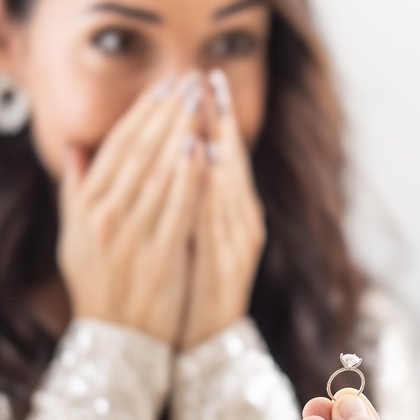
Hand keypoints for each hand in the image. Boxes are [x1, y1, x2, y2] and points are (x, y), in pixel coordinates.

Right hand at [59, 72, 205, 344]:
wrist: (115, 340)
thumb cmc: (96, 284)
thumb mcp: (73, 236)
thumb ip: (75, 190)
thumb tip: (75, 147)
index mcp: (86, 208)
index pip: (117, 148)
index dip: (142, 113)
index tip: (164, 86)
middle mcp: (106, 219)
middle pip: (139, 153)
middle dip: (166, 113)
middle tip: (188, 81)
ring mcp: (132, 238)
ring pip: (159, 175)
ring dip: (180, 134)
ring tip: (199, 103)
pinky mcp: (160, 258)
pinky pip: (178, 210)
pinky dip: (190, 178)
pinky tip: (204, 150)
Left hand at [179, 69, 265, 349]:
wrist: (204, 342)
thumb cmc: (191, 287)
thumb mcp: (187, 236)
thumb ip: (185, 197)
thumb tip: (178, 153)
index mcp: (229, 211)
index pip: (222, 154)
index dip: (214, 116)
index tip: (203, 79)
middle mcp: (241, 221)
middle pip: (233, 161)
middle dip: (221, 117)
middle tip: (210, 77)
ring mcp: (239, 241)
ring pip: (231, 183)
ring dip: (222, 144)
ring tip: (210, 107)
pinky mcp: (233, 261)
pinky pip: (220, 215)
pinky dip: (214, 185)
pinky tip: (207, 159)